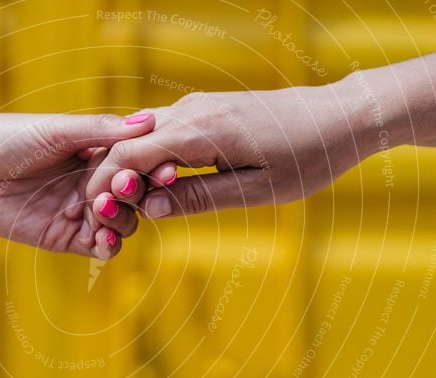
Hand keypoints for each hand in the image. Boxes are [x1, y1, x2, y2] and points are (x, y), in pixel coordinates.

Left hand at [0, 112, 155, 256]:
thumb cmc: (8, 139)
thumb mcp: (59, 131)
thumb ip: (103, 131)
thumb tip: (150, 122)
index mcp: (96, 153)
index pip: (136, 164)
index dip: (151, 168)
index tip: (162, 170)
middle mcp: (93, 183)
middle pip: (134, 196)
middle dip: (136, 195)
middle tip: (122, 188)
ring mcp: (80, 212)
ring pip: (122, 224)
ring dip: (123, 220)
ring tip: (103, 210)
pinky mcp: (65, 238)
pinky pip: (100, 247)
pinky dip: (109, 245)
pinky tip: (104, 238)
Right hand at [86, 81, 377, 230]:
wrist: (340, 116)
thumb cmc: (306, 158)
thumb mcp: (255, 190)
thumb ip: (199, 198)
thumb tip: (149, 209)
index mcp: (202, 131)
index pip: (130, 154)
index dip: (105, 184)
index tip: (94, 214)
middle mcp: (193, 111)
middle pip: (127, 141)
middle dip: (108, 177)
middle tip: (102, 215)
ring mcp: (198, 105)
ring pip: (142, 134)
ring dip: (127, 167)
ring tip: (123, 204)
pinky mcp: (207, 109)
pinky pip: (163, 131)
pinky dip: (148, 156)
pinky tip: (151, 182)